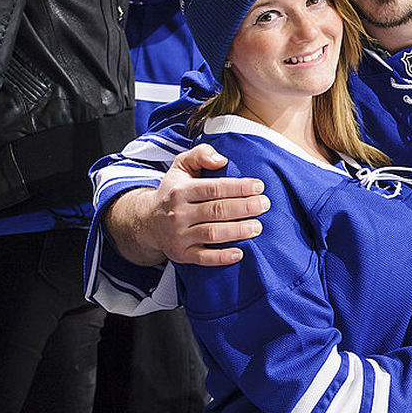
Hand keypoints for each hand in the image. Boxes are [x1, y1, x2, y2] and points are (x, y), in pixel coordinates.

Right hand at [104, 143, 268, 266]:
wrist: (146, 221)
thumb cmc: (173, 191)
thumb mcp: (181, 166)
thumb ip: (201, 154)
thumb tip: (221, 160)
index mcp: (181, 191)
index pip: (214, 188)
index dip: (238, 187)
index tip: (259, 186)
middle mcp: (179, 214)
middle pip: (216, 210)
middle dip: (244, 207)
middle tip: (265, 204)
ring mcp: (179, 236)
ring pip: (212, 234)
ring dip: (237, 231)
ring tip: (258, 227)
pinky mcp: (182, 254)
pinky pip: (203, 258)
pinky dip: (222, 257)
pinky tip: (240, 253)